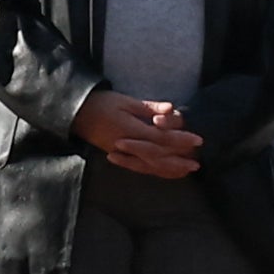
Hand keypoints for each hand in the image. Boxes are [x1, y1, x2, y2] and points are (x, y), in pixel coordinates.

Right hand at [73, 92, 204, 179]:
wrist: (76, 113)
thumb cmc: (101, 103)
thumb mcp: (125, 101)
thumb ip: (149, 107)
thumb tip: (170, 109)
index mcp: (131, 129)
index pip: (161, 137)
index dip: (180, 139)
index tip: (197, 140)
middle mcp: (128, 145)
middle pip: (158, 156)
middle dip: (178, 160)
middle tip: (197, 164)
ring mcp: (122, 153)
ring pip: (149, 165)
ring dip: (168, 169)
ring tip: (185, 172)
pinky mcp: (119, 156)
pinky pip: (139, 167)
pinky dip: (153, 171)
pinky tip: (164, 172)